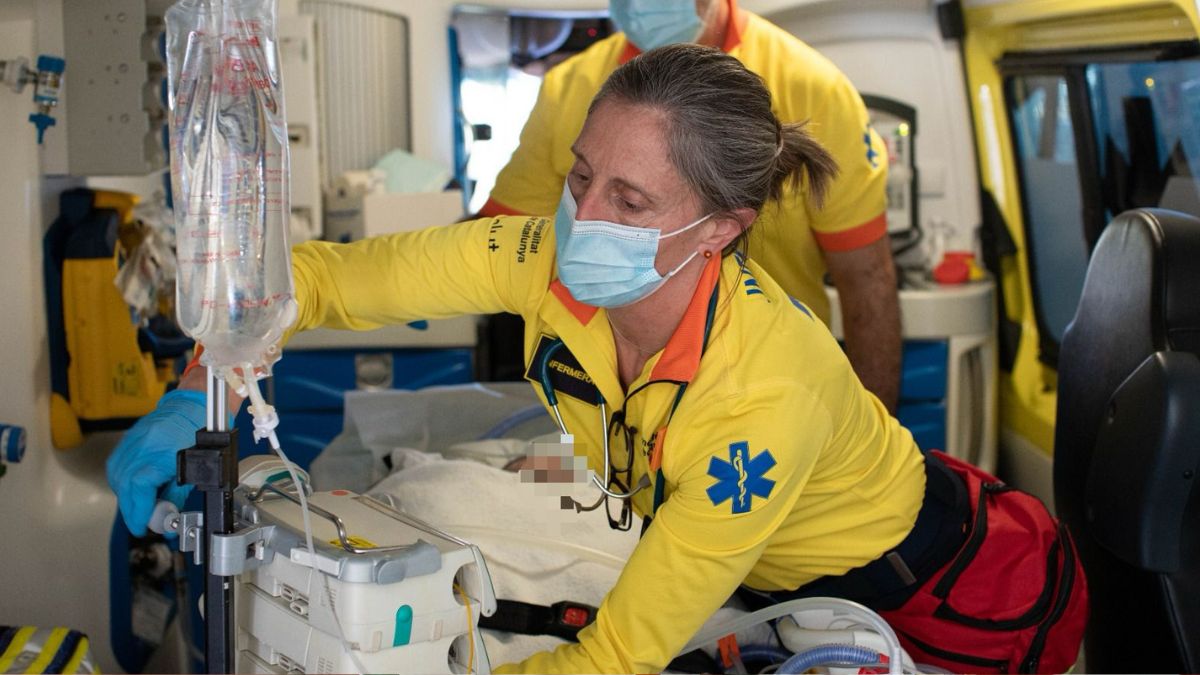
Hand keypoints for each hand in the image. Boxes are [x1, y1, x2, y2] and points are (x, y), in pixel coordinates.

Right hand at [106, 389, 205, 535]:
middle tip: (140, 523)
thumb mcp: (195, 470)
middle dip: (131, 510)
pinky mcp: (128, 439)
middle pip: (125, 487)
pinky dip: (122, 481)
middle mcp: (142, 447)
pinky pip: (116, 466)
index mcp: (160, 454)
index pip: (139, 490)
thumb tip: (166, 517)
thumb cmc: (199, 432)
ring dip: (125, 497)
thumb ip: (176, 496)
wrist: (193, 405)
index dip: (138, 513)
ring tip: (139, 507)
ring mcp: (132, 442)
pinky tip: (132, 489)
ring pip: (117, 478)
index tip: (141, 527)